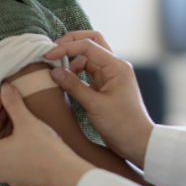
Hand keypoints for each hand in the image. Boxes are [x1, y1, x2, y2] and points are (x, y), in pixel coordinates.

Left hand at [0, 84, 93, 185]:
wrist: (64, 172)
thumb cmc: (44, 149)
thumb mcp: (26, 121)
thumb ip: (12, 103)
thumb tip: (5, 89)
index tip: (1, 94)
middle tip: (9, 102)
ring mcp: (4, 174)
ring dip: (6, 129)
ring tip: (17, 114)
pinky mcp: (17, 177)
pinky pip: (9, 156)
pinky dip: (13, 142)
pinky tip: (25, 132)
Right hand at [43, 38, 154, 168]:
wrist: (137, 142)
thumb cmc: (122, 125)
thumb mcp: (95, 106)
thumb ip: (74, 87)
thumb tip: (54, 72)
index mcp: (117, 67)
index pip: (89, 46)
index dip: (66, 47)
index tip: (48, 55)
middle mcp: (115, 67)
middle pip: (92, 43)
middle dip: (72, 43)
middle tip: (52, 50)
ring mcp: (111, 76)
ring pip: (88, 58)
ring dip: (72, 60)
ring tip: (56, 71)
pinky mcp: (105, 86)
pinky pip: (88, 72)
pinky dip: (76, 73)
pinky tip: (65, 80)